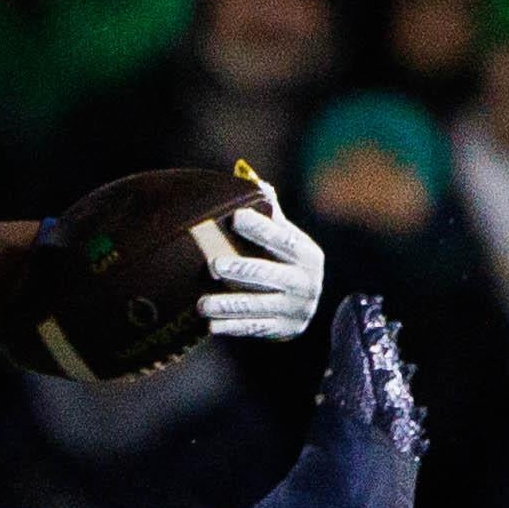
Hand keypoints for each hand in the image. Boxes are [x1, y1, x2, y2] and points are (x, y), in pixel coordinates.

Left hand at [201, 185, 324, 341]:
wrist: (304, 307)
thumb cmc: (285, 263)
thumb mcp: (285, 239)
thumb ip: (269, 214)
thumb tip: (251, 177)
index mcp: (307, 253)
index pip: (282, 239)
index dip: (260, 228)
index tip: (235, 217)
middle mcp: (306, 281)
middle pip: (269, 274)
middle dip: (241, 270)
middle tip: (213, 265)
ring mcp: (295, 308)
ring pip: (258, 306)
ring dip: (228, 305)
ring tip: (201, 304)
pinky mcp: (283, 329)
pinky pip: (254, 328)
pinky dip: (232, 327)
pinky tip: (210, 326)